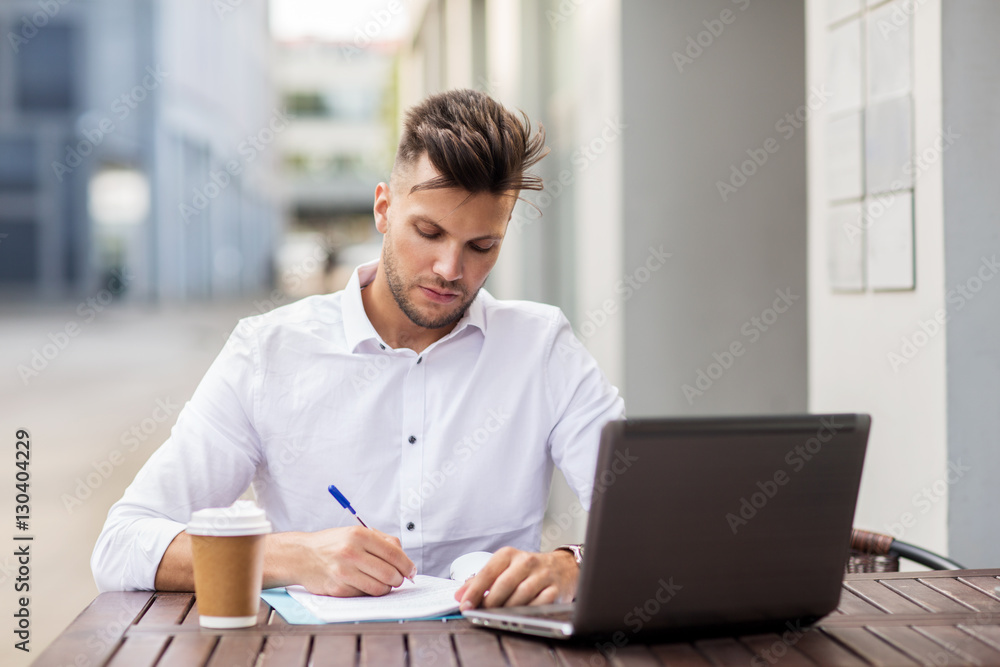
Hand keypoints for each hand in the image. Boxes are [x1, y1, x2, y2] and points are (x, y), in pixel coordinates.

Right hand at [293, 526, 415, 597]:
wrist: (301, 556)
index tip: (411, 571)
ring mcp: (344, 572)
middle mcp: (351, 552)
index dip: (407, 565)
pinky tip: (364, 584)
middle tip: (398, 578)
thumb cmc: (332, 544)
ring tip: (383, 582)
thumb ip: (382, 540)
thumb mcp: (356, 532)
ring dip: (386, 588)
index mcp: (359, 535)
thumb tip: (404, 557)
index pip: (394, 553)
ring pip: (379, 588)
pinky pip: (364, 595)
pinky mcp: (338, 588)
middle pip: (389, 573)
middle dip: (399, 579)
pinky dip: (369, 592)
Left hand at [454, 546, 577, 609]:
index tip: (464, 604)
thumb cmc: (528, 570)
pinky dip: (527, 612)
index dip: (474, 590)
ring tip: (498, 615)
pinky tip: (519, 615)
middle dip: (489, 602)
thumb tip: (460, 595)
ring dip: (507, 609)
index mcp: (509, 555)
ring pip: (521, 595)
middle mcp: (526, 561)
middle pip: (504, 584)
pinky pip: (539, 604)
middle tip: (481, 613)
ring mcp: (542, 575)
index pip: (488, 571)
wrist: (562, 567)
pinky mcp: (555, 589)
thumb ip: (480, 580)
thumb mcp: (503, 568)